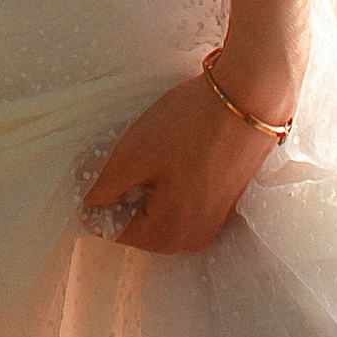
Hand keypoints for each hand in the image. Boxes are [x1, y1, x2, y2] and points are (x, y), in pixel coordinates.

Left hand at [79, 68, 284, 255]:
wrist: (249, 97)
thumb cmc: (188, 125)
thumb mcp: (133, 154)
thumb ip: (104, 188)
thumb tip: (87, 209)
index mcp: (168, 236)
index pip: (116, 232)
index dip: (99, 200)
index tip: (99, 166)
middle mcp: (193, 240)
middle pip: (141, 225)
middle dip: (127, 193)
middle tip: (129, 152)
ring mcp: (213, 222)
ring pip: (162, 212)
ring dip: (150, 186)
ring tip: (155, 148)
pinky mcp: (225, 202)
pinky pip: (185, 201)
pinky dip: (173, 181)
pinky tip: (176, 150)